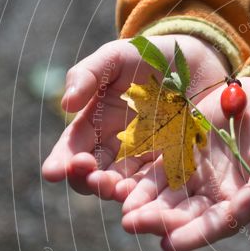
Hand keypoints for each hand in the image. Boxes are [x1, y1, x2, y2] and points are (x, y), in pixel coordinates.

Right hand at [41, 35, 228, 199]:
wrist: (196, 63)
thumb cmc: (150, 57)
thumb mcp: (116, 57)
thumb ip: (89, 74)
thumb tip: (65, 103)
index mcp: (96, 123)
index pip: (73, 148)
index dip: (62, 161)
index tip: (52, 172)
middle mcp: (116, 147)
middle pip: (94, 173)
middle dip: (86, 180)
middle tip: (88, 177)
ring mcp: (145, 157)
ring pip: (124, 184)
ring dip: (115, 190)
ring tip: (113, 189)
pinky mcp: (174, 163)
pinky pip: (158, 183)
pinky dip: (149, 191)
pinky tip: (144, 193)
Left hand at [119, 76, 249, 250]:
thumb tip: (239, 213)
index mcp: (239, 203)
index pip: (214, 226)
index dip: (192, 237)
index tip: (168, 245)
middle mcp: (212, 195)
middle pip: (183, 214)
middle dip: (157, 220)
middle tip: (131, 224)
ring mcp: (193, 175)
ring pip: (164, 196)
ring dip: (142, 204)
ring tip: (122, 210)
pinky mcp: (178, 153)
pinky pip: (155, 170)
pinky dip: (138, 180)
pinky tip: (119, 186)